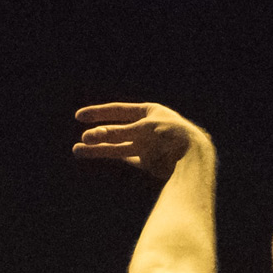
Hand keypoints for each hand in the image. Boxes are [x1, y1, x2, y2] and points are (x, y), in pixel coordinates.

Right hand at [73, 102, 207, 177]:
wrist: (194, 157)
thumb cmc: (170, 135)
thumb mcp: (141, 130)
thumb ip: (116, 133)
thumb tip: (89, 137)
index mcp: (149, 111)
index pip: (118, 111)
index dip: (98, 114)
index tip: (79, 117)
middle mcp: (147, 127)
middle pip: (116, 130)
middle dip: (96, 135)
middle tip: (78, 141)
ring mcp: (148, 144)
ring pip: (118, 146)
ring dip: (99, 149)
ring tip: (77, 151)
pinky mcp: (149, 161)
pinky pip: (127, 157)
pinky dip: (114, 155)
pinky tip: (98, 152)